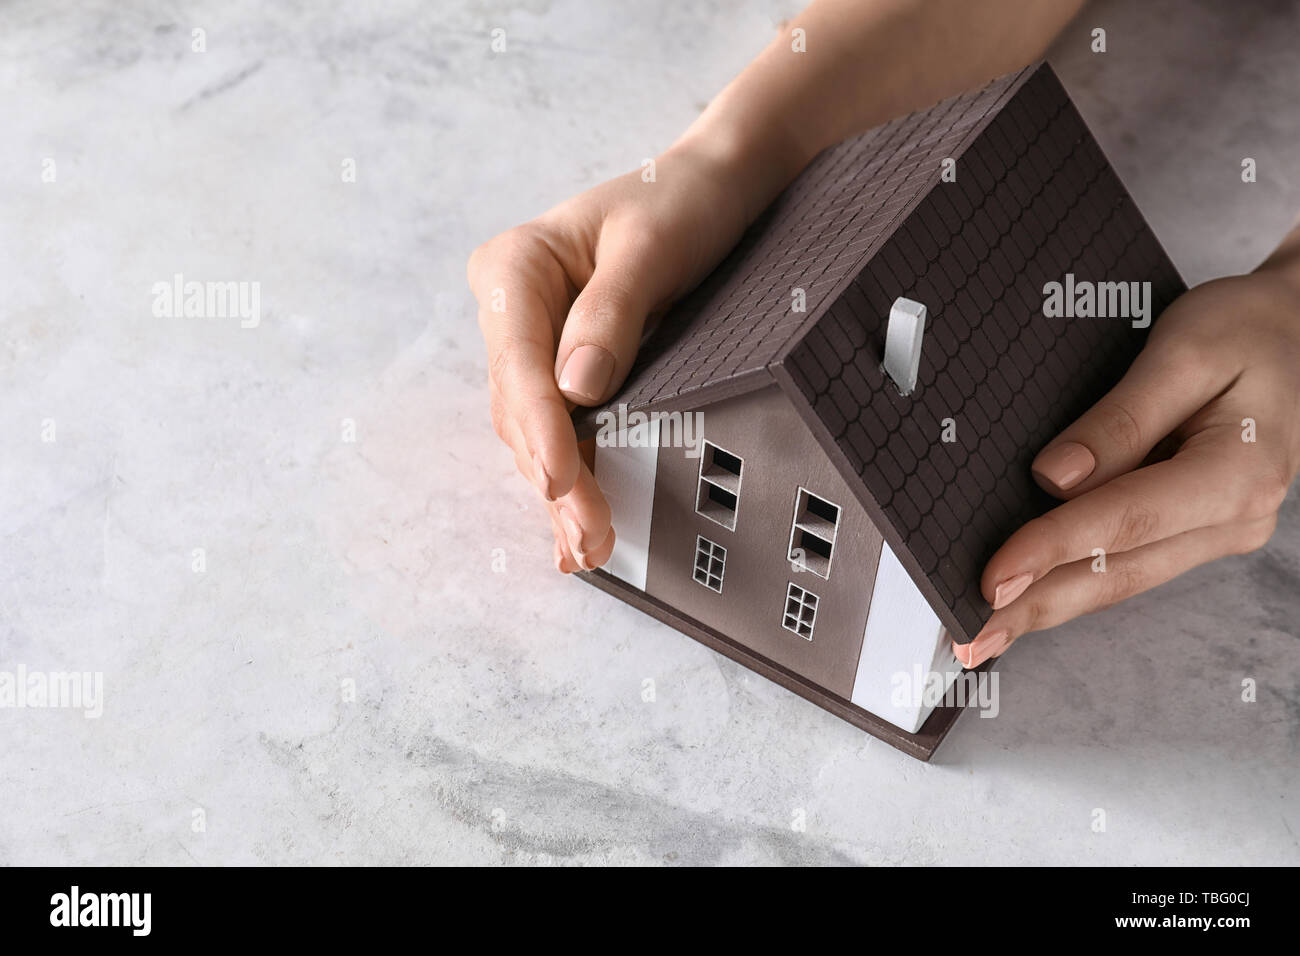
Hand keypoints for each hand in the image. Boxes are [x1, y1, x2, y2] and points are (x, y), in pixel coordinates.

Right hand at [467, 144, 763, 571]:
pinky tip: (575, 524)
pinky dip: (571, 474)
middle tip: (590, 536)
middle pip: (522, 408)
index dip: (541, 428)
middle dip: (556, 476)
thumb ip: (610, 315)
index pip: (519, 363)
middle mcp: (512, 309)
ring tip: (587, 546)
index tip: (561, 479)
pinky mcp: (564, 366)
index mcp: (515, 266)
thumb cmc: (682, 201)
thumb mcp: (650, 247)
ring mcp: (534, 342)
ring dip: (560, 489)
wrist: (716, 185)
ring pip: (535, 430)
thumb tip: (575, 391)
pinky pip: (559, 427)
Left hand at [957, 271, 1299, 666]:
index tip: (994, 577)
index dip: (1051, 549)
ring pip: (1120, 580)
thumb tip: (1053, 476)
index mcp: (1238, 473)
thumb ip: (1120, 418)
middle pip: (1118, 573)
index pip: (1125, 521)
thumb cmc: (1246, 332)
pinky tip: (1028, 599)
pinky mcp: (1195, 531)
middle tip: (970, 638)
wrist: (1294, 332)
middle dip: (1036, 608)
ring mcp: (1217, 532)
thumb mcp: (1184, 351)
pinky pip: (1127, 564)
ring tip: (983, 634)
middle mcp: (1233, 519)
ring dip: (1048, 607)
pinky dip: (1073, 582)